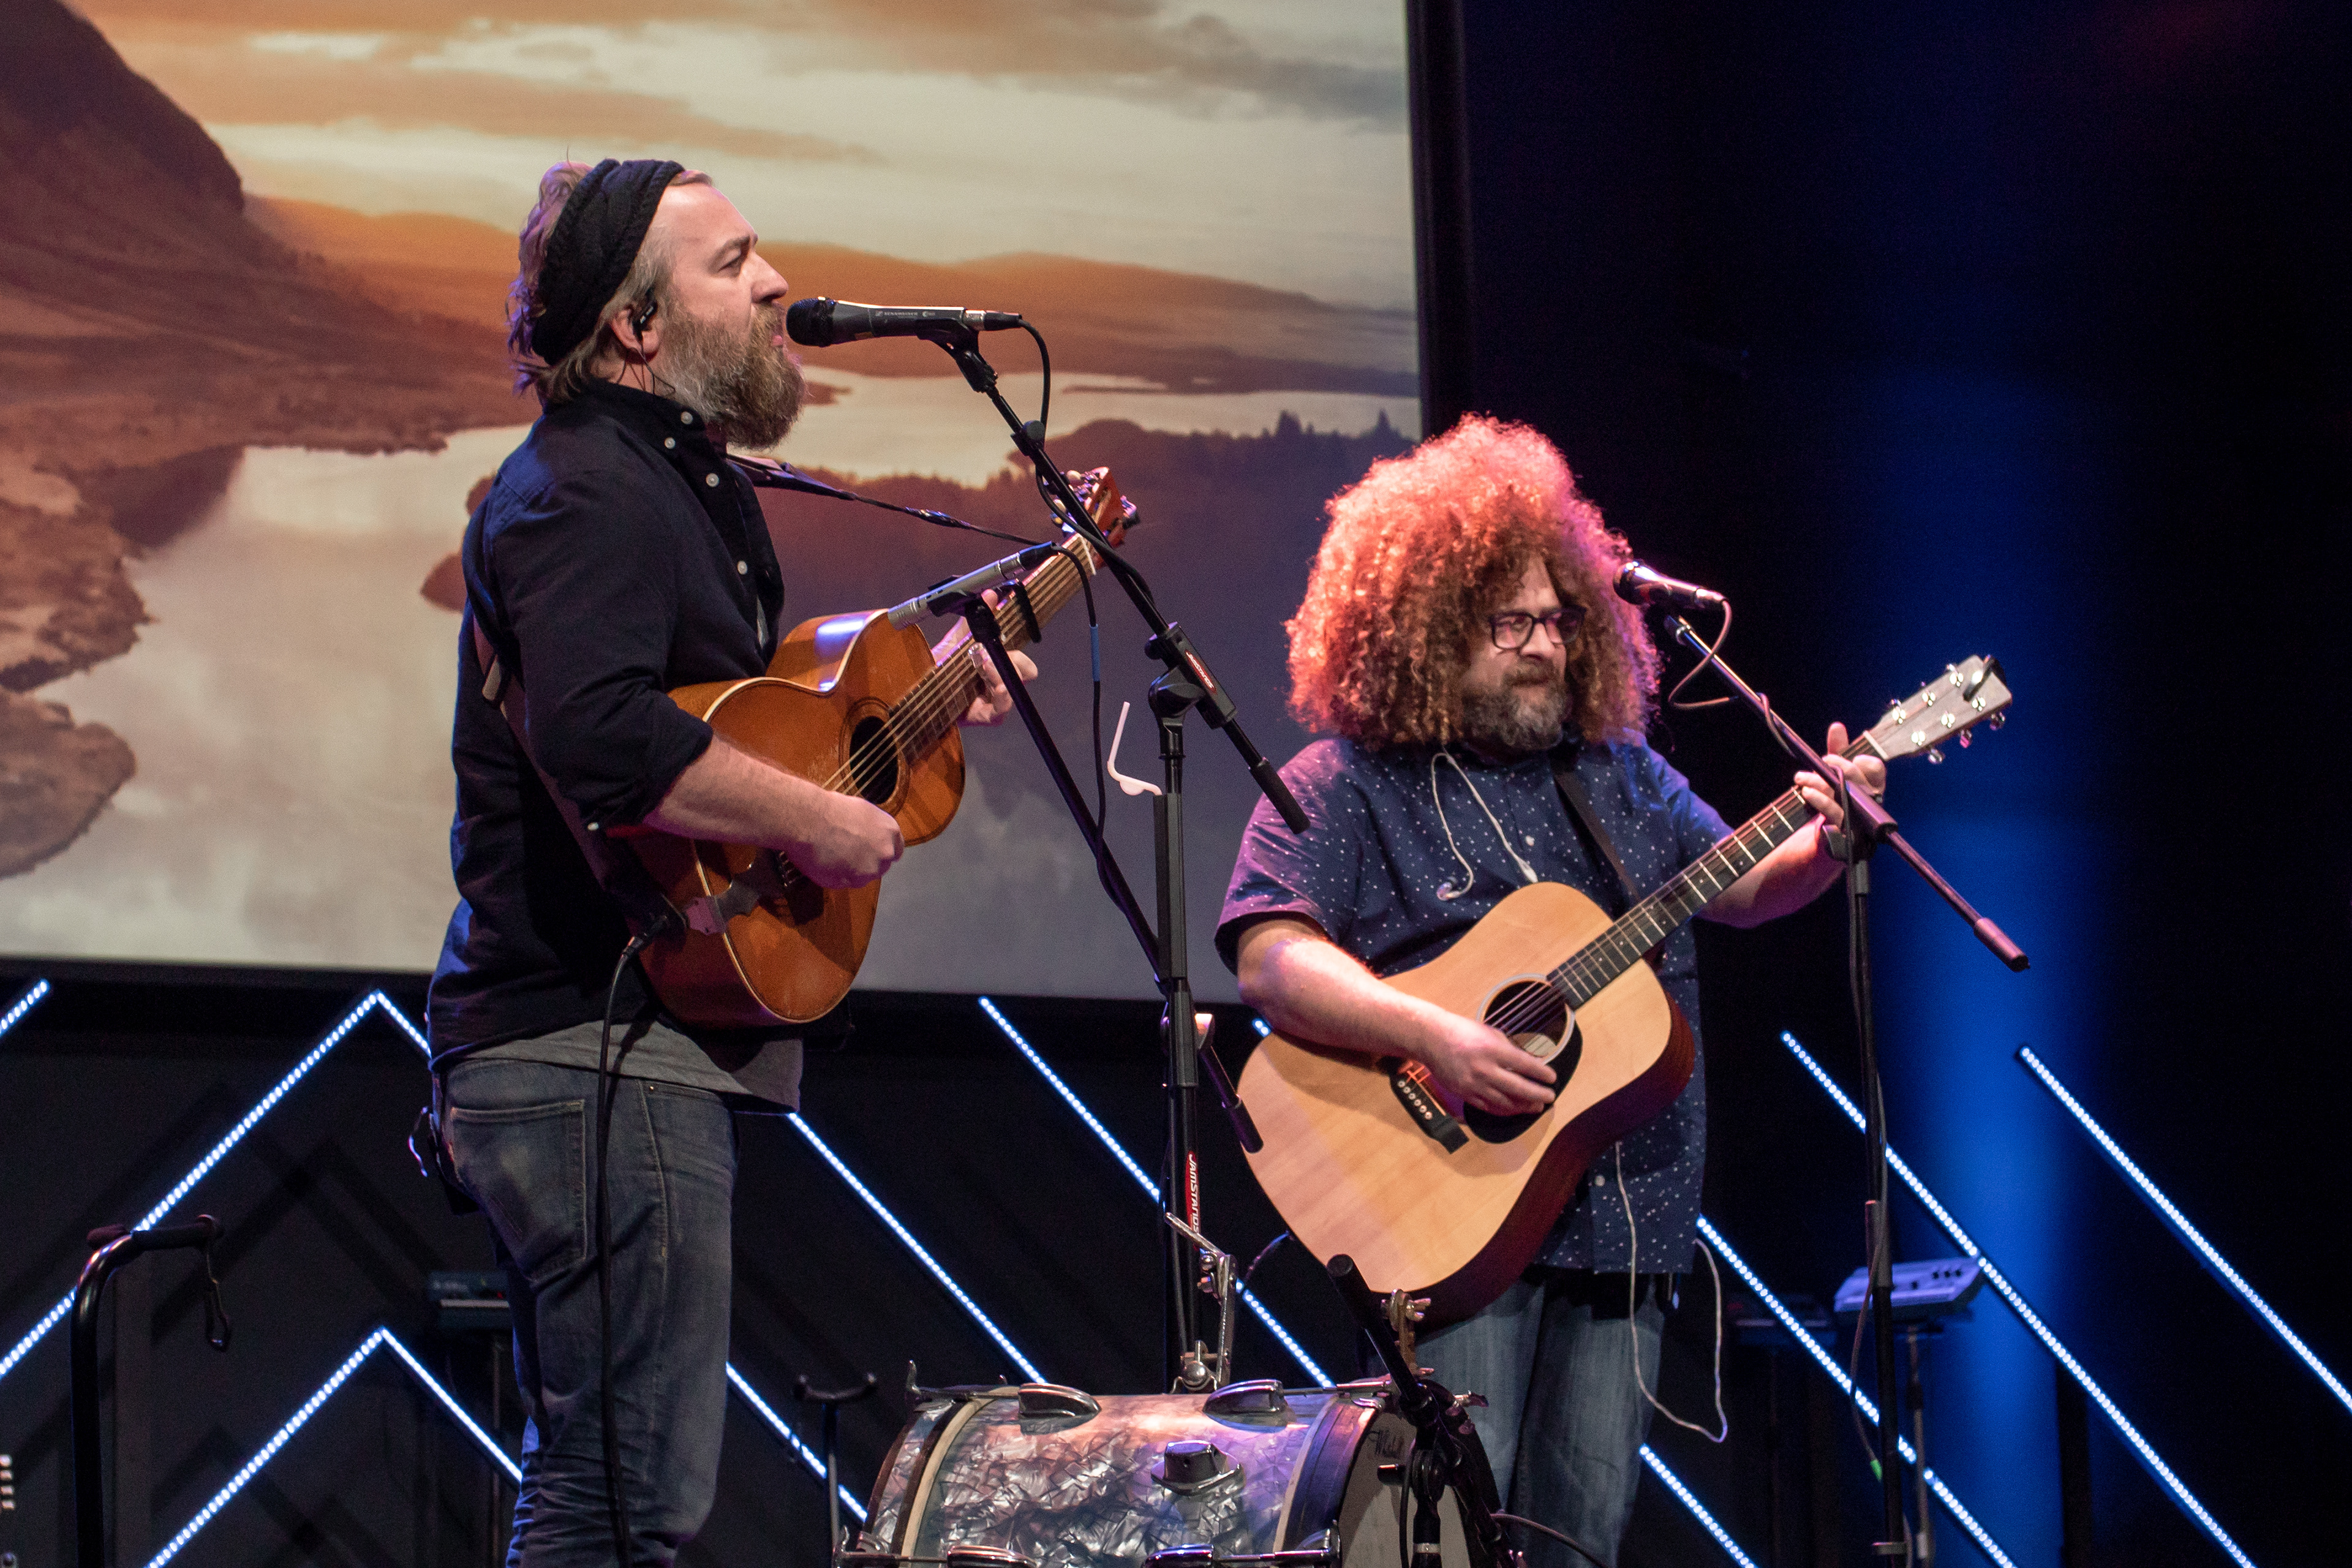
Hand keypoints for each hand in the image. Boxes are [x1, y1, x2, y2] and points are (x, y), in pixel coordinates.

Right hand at [782, 791, 903, 888]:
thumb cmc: (831, 809)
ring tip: (831, 854)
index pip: (897, 851)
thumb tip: (871, 835)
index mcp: (890, 832)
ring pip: (861, 877)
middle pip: (880, 866)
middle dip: (867, 862)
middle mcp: (884, 854)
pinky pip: (842, 883)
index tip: (872, 852)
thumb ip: (874, 829)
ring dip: (850, 871)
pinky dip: (834, 876)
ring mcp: (866, 872)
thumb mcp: (863, 811)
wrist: (807, 819)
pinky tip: (823, 861)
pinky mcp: (846, 883)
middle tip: (847, 852)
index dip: (882, 852)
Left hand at [940, 592, 1038, 726]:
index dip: (1018, 651)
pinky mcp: (986, 716)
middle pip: (1025, 672)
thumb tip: (989, 595)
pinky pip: (1002, 709)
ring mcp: (995, 701)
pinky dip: (1003, 697)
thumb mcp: (957, 642)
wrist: (919, 690)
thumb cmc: (941, 669)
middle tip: (992, 655)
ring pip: (1014, 687)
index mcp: (997, 666)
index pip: (1021, 659)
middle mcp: (1000, 683)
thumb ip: (973, 622)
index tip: (1005, 638)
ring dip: (1000, 674)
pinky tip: (998, 687)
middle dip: (1014, 661)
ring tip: (983, 666)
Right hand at [1419, 1011, 1556, 1115]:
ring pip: (1505, 1102)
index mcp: (1493, 1049)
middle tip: (1550, 1097)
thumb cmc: (1461, 1031)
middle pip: (1518, 1088)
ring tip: (1536, 1107)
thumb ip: (1508, 1048)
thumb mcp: (1489, 1032)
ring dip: (1523, 1106)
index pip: (1525, 1065)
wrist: (1431, 1039)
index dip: (1541, 1073)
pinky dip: (1504, 1110)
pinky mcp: (1464, 1093)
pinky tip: (1514, 1109)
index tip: (1552, 1078)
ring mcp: (1473, 1084)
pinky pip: (1488, 1107)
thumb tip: (1527, 1063)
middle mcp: (1484, 1069)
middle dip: (1538, 1094)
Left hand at [1794, 721, 1887, 828]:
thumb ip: (1838, 751)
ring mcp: (1858, 820)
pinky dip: (1820, 800)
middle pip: (1859, 781)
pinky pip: (1835, 814)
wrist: (1821, 837)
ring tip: (1801, 777)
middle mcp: (1869, 804)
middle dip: (1840, 767)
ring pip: (1844, 796)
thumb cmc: (1832, 800)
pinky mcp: (1844, 833)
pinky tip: (1807, 792)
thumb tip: (1837, 727)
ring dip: (1820, 782)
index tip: (1852, 757)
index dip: (1866, 762)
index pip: (1877, 771)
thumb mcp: (1833, 773)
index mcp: (1871, 787)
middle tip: (1823, 759)